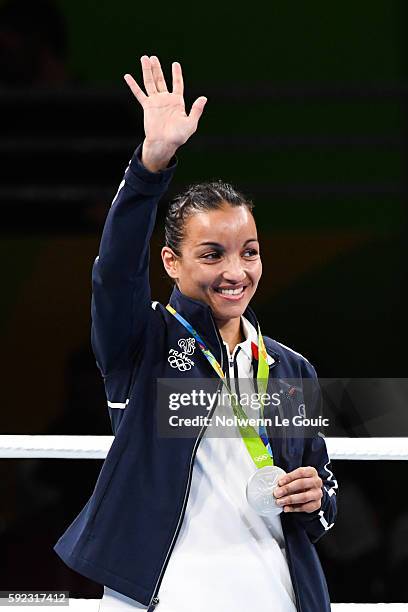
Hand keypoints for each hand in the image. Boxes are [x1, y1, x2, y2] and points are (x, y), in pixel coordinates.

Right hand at [124, 55, 206, 171]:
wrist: (164, 143)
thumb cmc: (178, 136)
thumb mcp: (191, 123)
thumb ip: (196, 110)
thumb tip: (204, 98)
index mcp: (177, 102)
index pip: (177, 84)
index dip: (176, 74)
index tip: (175, 64)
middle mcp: (165, 100)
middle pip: (161, 80)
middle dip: (157, 69)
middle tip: (153, 57)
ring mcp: (156, 102)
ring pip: (150, 83)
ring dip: (147, 71)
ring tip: (144, 58)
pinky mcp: (147, 106)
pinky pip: (139, 93)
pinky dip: (133, 85)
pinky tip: (127, 76)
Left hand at [273, 466, 322, 512]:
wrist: (312, 492)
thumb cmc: (302, 482)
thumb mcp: (296, 477)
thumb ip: (288, 479)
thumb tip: (277, 485)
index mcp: (312, 472)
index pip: (300, 472)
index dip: (289, 477)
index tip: (280, 482)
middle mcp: (317, 482)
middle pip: (301, 484)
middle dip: (287, 489)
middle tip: (277, 493)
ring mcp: (318, 493)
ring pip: (304, 497)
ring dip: (290, 500)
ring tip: (280, 502)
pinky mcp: (317, 504)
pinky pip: (305, 507)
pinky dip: (294, 508)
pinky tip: (286, 508)